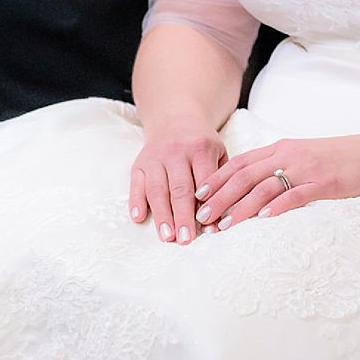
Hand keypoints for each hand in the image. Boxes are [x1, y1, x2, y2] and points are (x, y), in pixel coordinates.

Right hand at [128, 126, 225, 242]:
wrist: (175, 118)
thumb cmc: (202, 144)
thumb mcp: (219, 152)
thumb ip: (221, 180)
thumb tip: (223, 217)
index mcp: (200, 149)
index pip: (204, 181)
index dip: (206, 206)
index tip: (209, 228)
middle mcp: (176, 152)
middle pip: (180, 188)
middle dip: (183, 216)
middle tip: (185, 240)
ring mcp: (155, 157)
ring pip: (157, 189)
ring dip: (161, 215)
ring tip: (166, 236)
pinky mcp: (139, 163)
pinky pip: (136, 183)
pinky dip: (136, 201)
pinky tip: (138, 218)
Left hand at [196, 130, 359, 230]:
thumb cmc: (338, 159)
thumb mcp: (301, 157)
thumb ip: (277, 168)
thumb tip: (251, 188)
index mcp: (280, 149)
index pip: (240, 163)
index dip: (217, 179)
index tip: (197, 195)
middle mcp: (287, 156)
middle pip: (244, 176)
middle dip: (220, 196)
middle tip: (202, 215)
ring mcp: (305, 169)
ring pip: (264, 187)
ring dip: (240, 207)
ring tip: (223, 224)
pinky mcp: (324, 183)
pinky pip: (295, 195)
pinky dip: (277, 206)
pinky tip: (262, 218)